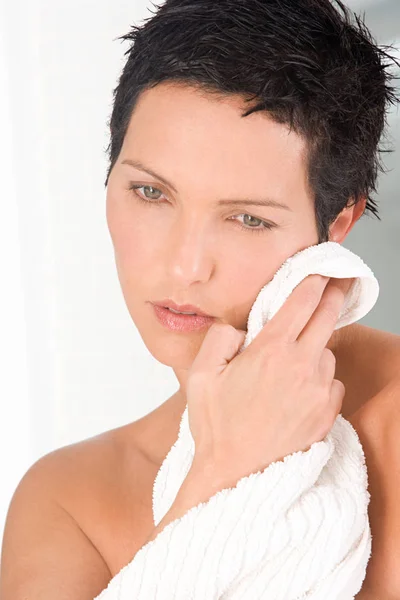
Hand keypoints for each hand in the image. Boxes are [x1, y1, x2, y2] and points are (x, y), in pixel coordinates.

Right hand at [186, 275, 352, 490]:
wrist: (236, 475)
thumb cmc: (216, 426)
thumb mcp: (202, 375)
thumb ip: (220, 337)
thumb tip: (241, 327)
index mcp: (271, 351)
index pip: (302, 302)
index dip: (314, 280)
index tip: (321, 270)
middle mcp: (302, 366)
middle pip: (328, 318)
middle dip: (333, 296)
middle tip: (338, 285)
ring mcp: (319, 392)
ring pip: (328, 353)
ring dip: (316, 348)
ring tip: (292, 364)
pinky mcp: (327, 414)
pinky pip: (332, 383)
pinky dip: (321, 379)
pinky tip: (299, 391)